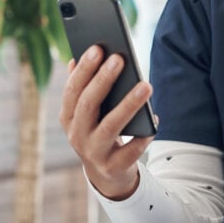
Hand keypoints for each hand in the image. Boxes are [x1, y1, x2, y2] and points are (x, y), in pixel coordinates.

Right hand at [58, 45, 154, 199]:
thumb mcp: (87, 113)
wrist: (106, 174)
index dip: (84, 69)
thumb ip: (83, 88)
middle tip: (119, 58)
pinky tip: (155, 120)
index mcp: (68, 117)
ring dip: (128, 104)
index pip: (72, 90)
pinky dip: (143, 136)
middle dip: (103, 80)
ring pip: (111, 126)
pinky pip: (130, 150)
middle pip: (88, 105)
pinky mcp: (113, 167)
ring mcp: (94, 153)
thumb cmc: (99, 131)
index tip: (97, 48)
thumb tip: (77, 57)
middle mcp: (76, 135)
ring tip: (146, 85)